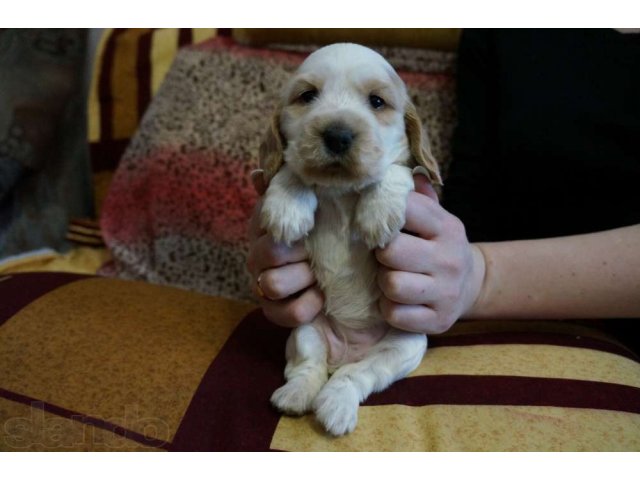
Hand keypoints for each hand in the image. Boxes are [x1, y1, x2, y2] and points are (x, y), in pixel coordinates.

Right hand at [247, 170, 322, 327]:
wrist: (347, 279)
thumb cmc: (324, 234)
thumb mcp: (314, 207)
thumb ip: (289, 189)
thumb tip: (256, 175)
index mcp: (264, 227)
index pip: (267, 221)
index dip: (293, 226)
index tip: (311, 226)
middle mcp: (257, 257)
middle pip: (270, 252)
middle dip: (300, 254)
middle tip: (316, 252)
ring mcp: (263, 287)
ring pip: (273, 284)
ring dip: (303, 279)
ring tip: (319, 275)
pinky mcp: (274, 313)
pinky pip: (289, 312)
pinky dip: (309, 305)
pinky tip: (320, 296)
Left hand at [375, 174, 484, 333]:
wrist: (472, 286)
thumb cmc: (440, 246)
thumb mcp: (436, 219)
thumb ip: (419, 197)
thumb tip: (405, 173)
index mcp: (447, 228)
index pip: (406, 210)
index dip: (382, 214)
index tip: (376, 221)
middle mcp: (449, 260)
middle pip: (392, 251)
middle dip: (381, 253)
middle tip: (383, 256)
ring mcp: (446, 292)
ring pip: (392, 284)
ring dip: (383, 282)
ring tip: (390, 277)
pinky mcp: (438, 320)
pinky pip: (395, 313)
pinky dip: (389, 308)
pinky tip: (397, 300)